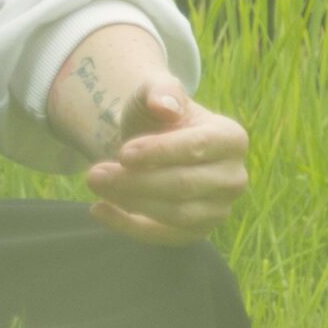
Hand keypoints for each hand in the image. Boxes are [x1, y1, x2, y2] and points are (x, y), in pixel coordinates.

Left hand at [84, 72, 249, 246]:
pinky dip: (128, 227)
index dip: (158, 152)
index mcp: (232, 138)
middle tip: (94, 173)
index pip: (196, 148)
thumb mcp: (154, 92)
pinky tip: (98, 209)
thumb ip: (161, 91)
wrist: (150, 141)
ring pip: (174, 214)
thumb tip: (164, 104)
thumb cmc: (156, 113)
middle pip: (183, 185)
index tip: (122, 153)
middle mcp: (233, 178)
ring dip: (130, 202)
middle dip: (135, 181)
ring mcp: (219, 209)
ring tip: (94, 182)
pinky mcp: (197, 232)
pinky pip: (164, 236)